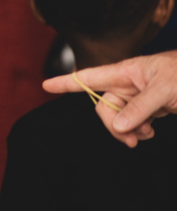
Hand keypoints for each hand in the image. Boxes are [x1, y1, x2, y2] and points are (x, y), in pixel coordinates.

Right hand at [43, 51, 176, 146]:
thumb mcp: (165, 90)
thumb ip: (140, 108)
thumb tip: (118, 126)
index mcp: (127, 70)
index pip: (90, 76)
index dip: (67, 82)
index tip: (45, 85)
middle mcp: (129, 82)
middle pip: (104, 104)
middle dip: (113, 123)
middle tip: (131, 139)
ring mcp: (139, 95)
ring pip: (119, 115)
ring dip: (129, 129)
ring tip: (147, 135)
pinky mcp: (151, 106)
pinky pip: (133, 120)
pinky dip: (140, 129)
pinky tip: (151, 131)